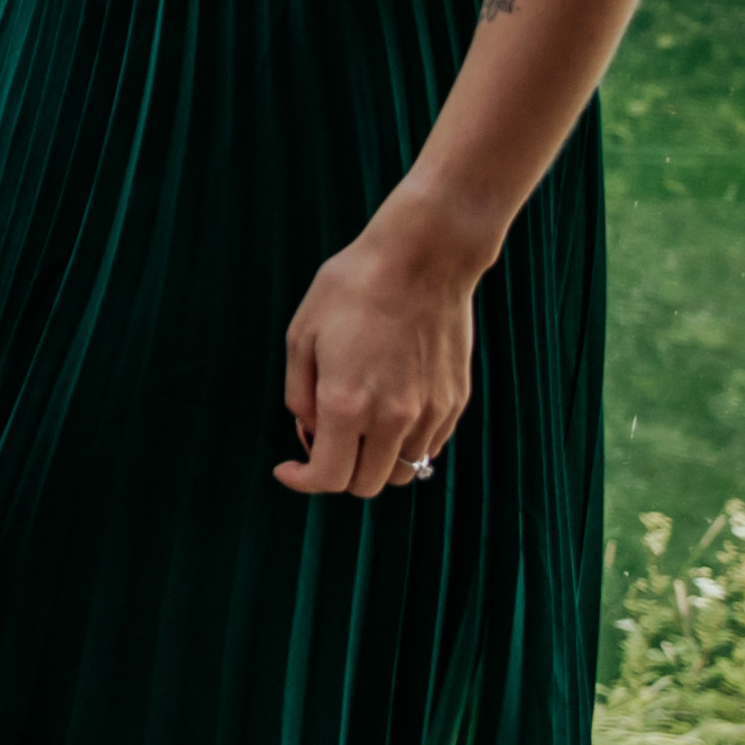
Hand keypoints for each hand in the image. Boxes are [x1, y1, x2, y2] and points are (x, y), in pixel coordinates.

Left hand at [277, 206, 483, 498]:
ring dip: (375, 462)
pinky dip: (405, 444)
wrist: (422, 260)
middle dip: (338, 474)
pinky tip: (389, 412)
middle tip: (321, 443)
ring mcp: (430, 413)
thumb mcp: (302, 334)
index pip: (328, 476)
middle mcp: (392, 418)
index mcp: (346, 403)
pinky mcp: (455, 403)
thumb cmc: (353, 289)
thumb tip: (309, 427)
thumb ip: (300, 392)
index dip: (303, 481)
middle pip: (367, 484)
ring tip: (357, 428)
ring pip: (404, 472)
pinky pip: (429, 447)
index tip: (288, 469)